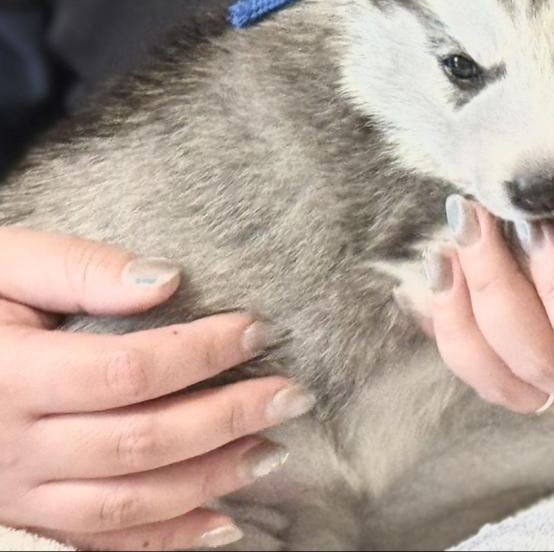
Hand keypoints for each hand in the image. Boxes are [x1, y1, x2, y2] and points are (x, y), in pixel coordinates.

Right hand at [0, 227, 313, 550]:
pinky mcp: (28, 516)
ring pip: (129, 501)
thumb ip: (80, 268)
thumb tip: (167, 281)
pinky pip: (101, 543)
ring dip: (211, 477)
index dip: (202, 351)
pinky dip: (168, 540)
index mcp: (11, 376)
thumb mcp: (5, 263)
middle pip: (142, 440)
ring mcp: (20, 493)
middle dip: (229, 416)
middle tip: (292, 393)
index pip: (128, 369)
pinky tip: (224, 525)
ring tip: (274, 449)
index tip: (258, 329)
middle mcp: (16, 447)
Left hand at [395, 196, 553, 413]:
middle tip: (470, 220)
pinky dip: (450, 333)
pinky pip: (491, 371)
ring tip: (440, 253)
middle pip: (541, 363)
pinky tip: (422, 292)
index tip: (534, 225)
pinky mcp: (551, 369)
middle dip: (492, 287)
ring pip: (505, 381)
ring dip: (460, 317)